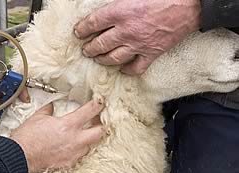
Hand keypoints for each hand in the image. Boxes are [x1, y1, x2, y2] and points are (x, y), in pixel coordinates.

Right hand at [10, 100, 103, 172]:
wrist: (19, 157)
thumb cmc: (27, 138)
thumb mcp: (38, 118)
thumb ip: (48, 110)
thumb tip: (51, 106)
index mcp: (68, 125)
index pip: (90, 111)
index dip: (98, 104)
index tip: (100, 102)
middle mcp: (75, 140)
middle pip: (100, 132)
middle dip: (100, 126)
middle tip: (96, 121)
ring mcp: (73, 153)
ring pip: (90, 146)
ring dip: (88, 139)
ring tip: (81, 135)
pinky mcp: (68, 163)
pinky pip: (79, 156)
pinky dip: (77, 150)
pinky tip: (70, 147)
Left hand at [74, 0, 200, 74]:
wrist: (188, 6)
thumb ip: (118, 2)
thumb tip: (108, 7)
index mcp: (120, 12)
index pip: (93, 23)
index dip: (83, 29)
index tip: (78, 33)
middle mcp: (126, 31)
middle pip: (100, 45)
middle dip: (89, 49)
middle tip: (86, 50)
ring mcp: (138, 45)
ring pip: (113, 58)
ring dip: (103, 60)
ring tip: (98, 59)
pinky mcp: (151, 54)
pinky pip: (135, 68)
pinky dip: (127, 70)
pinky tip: (122, 69)